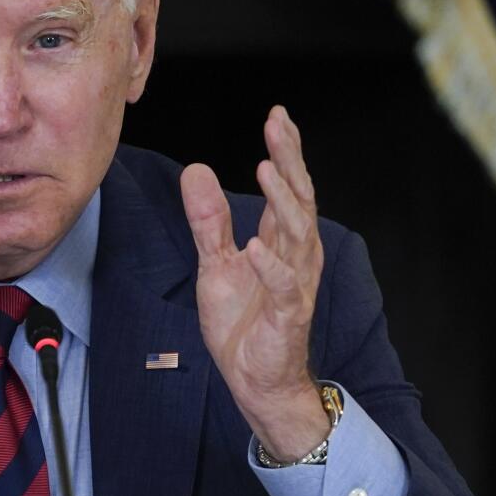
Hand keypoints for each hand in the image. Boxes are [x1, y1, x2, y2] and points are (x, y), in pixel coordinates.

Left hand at [180, 105, 327, 460]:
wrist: (255, 378)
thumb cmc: (243, 319)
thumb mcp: (215, 261)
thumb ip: (207, 219)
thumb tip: (195, 170)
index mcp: (281, 240)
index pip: (288, 187)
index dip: (286, 152)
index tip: (278, 116)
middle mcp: (296, 255)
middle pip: (300, 199)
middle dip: (290, 161)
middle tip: (277, 127)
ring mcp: (295, 284)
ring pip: (298, 235)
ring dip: (283, 201)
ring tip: (266, 169)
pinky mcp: (287, 316)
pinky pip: (284, 287)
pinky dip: (271, 266)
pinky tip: (256, 246)